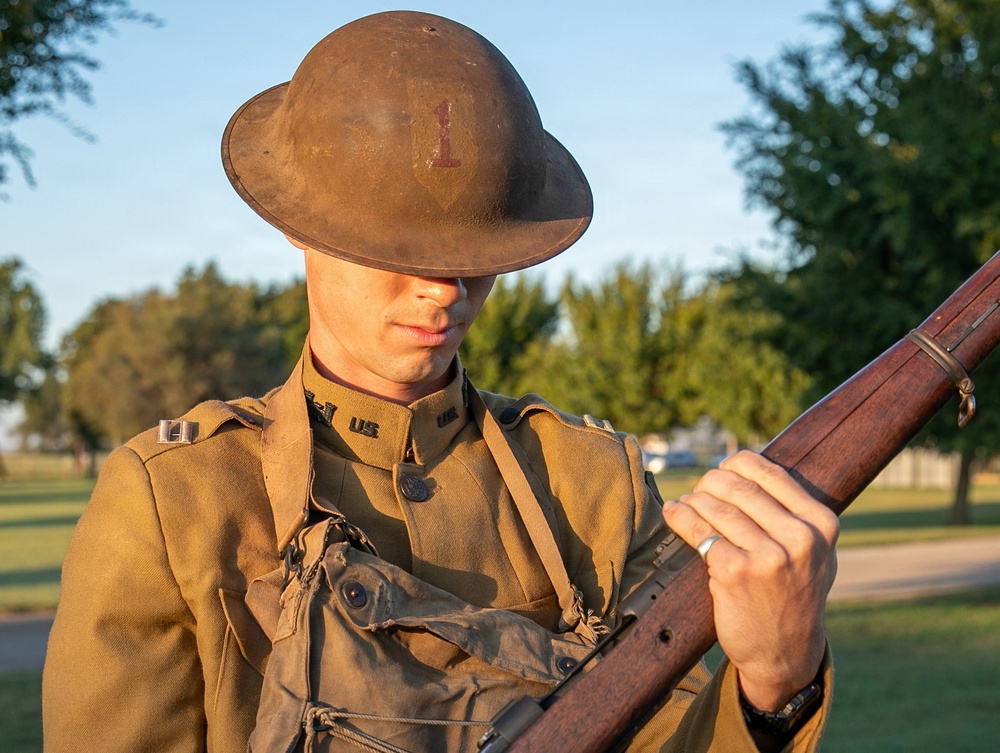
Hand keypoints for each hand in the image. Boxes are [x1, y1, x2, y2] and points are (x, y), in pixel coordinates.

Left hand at [660, 451, 838, 710]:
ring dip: (693, 500)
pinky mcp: (735, 572)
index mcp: (821, 523)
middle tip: (699, 490)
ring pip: (716, 507)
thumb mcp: (814, 551)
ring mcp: (768, 557)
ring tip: (685, 503)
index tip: (722, 470)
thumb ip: (794, 511)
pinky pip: (700, 532)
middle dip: (710, 483)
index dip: (735, 465)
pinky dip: (680, 517)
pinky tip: (674, 514)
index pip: (767, 472)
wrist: (785, 651)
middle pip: (737, 487)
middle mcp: (799, 538)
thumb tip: (745, 465)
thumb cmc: (794, 592)